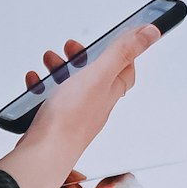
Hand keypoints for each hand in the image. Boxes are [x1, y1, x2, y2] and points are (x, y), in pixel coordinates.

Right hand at [0, 23, 155, 187]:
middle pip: (95, 74)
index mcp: (108, 92)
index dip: (122, 52)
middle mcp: (94, 104)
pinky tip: (35, 81)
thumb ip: (123, 52)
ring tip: (49, 60)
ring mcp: (74, 114)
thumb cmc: (70, 120)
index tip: (118, 37)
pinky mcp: (54, 123)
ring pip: (70, 85)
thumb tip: (151, 33)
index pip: (125, 70)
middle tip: (72, 47)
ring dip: (60, 68)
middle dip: (83, 56)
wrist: (43, 154)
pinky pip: (50, 99)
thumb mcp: (99, 75)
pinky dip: (42, 86)